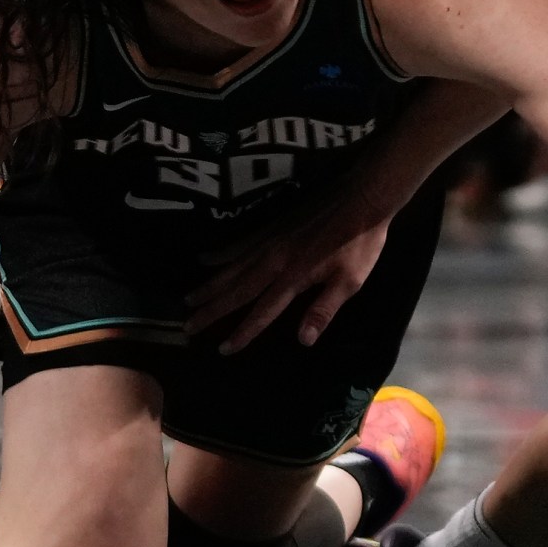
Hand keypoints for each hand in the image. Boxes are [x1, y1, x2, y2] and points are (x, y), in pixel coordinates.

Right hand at [186, 202, 392, 354]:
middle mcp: (274, 261)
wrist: (360, 198)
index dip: (243, 332)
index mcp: (293, 277)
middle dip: (212, 310)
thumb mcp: (350, 281)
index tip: (223, 348)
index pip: (262, 311)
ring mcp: (269, 241)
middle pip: (236, 291)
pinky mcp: (270, 227)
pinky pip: (238, 244)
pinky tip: (205, 259)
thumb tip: (302, 340)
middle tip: (187, 326)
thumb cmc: (360, 244)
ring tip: (188, 299)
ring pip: (231, 268)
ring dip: (209, 286)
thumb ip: (324, 309)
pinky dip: (220, 254)